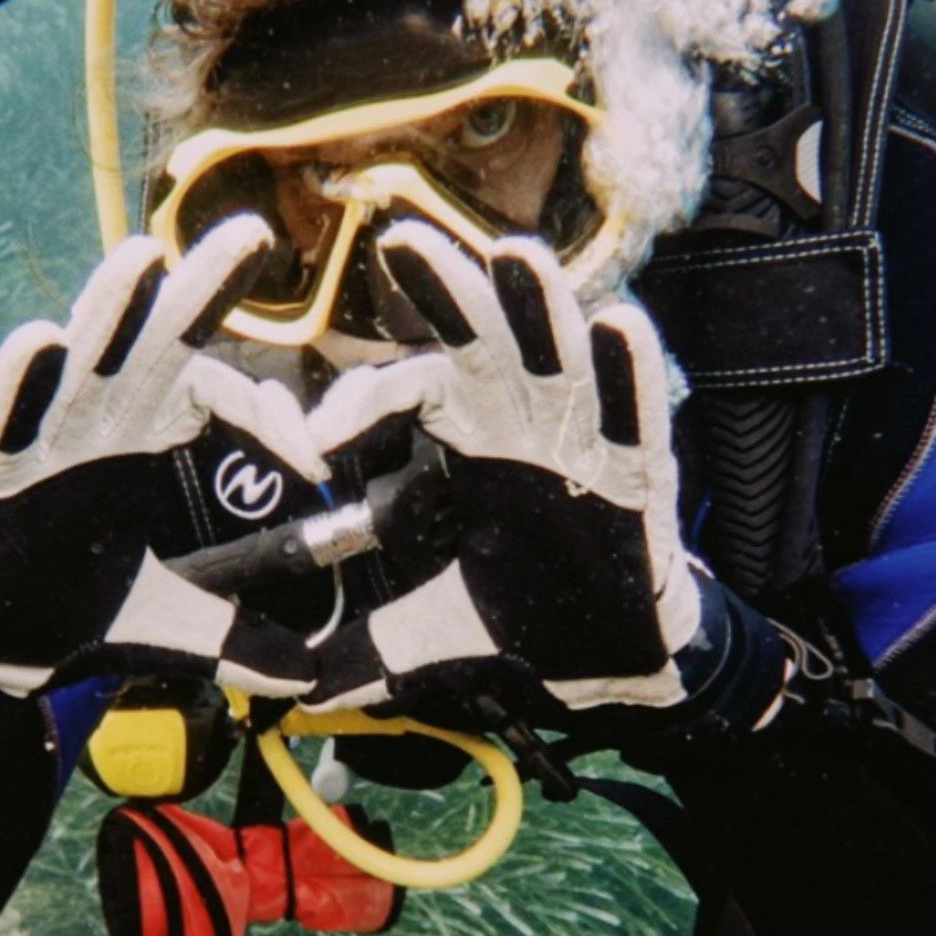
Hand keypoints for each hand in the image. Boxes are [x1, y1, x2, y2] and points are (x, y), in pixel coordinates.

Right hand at [0, 217, 326, 698]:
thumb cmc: (78, 604)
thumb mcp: (174, 627)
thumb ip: (237, 641)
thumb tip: (307, 678)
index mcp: (149, 439)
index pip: (214, 394)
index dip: (265, 416)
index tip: (317, 460)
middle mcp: (100, 422)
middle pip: (156, 343)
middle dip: (199, 290)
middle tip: (251, 236)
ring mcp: (41, 440)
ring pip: (79, 362)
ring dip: (109, 311)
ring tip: (142, 260)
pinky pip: (3, 419)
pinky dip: (18, 382)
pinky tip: (40, 342)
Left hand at [304, 221, 711, 718]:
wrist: (614, 663)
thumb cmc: (528, 621)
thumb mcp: (430, 638)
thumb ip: (364, 653)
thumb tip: (293, 695)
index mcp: (471, 447)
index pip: (414, 393)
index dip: (364, 402)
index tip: (316, 439)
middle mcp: (527, 427)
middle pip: (485, 342)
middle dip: (449, 290)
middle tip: (403, 240)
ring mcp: (589, 444)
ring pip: (563, 360)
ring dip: (541, 309)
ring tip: (516, 256)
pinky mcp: (642, 478)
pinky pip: (638, 418)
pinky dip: (631, 376)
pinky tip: (619, 329)